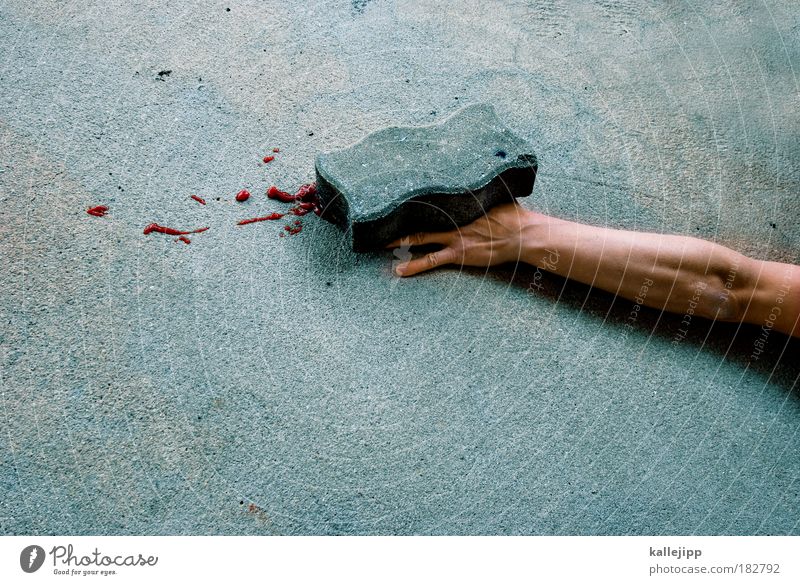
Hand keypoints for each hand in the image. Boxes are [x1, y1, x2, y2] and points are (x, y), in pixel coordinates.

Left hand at [385, 202, 536, 276]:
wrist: (522, 234)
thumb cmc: (513, 216)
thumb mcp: (495, 199)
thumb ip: (481, 194)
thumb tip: (478, 180)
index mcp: (460, 205)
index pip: (432, 202)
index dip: (414, 202)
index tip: (398, 199)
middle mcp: (453, 219)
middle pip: (420, 218)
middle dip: (400, 221)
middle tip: (380, 221)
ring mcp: (454, 238)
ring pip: (420, 239)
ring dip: (400, 242)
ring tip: (382, 245)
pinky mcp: (458, 254)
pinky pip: (431, 260)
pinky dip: (414, 265)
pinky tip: (399, 270)